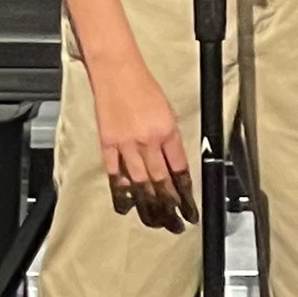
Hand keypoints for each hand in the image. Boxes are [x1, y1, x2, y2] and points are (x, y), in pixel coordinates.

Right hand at [90, 59, 196, 230]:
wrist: (117, 71)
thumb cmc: (144, 86)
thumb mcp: (167, 112)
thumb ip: (169, 141)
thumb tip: (172, 167)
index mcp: (168, 131)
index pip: (180, 171)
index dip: (185, 194)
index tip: (190, 210)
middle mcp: (149, 140)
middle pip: (161, 182)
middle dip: (170, 207)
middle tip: (175, 225)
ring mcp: (126, 144)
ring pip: (140, 183)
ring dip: (149, 206)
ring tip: (155, 222)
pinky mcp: (108, 143)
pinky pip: (116, 174)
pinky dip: (121, 192)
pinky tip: (126, 207)